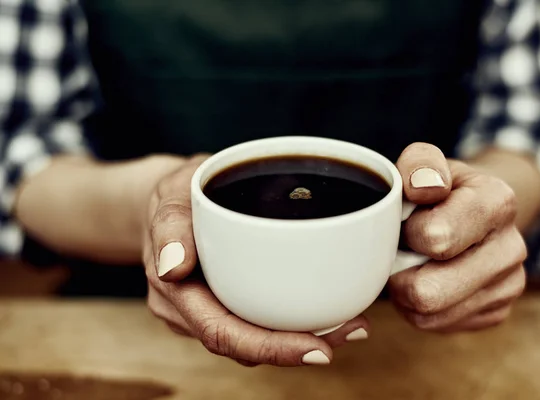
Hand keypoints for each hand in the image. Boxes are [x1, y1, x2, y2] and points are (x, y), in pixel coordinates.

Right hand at [141, 155, 369, 366]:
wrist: (171, 200)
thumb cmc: (176, 194)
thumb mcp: (172, 195)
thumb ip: (170, 225)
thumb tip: (173, 267)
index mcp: (177, 294)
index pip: (222, 334)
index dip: (270, 348)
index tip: (316, 351)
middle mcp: (192, 312)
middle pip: (247, 345)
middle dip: (301, 347)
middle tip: (355, 329)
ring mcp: (210, 309)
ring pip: (257, 336)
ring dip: (305, 335)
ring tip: (353, 322)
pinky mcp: (228, 300)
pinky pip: (259, 317)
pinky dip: (293, 318)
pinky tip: (329, 307)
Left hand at [389, 143, 526, 332]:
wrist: (473, 211)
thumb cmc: (438, 188)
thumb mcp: (425, 163)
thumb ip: (419, 163)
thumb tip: (421, 186)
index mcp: (497, 202)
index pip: (435, 238)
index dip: (408, 232)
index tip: (409, 221)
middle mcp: (512, 248)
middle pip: (428, 291)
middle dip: (399, 272)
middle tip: (400, 252)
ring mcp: (509, 285)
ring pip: (428, 313)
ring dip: (405, 292)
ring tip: (409, 265)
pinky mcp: (496, 312)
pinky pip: (436, 325)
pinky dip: (419, 308)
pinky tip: (425, 280)